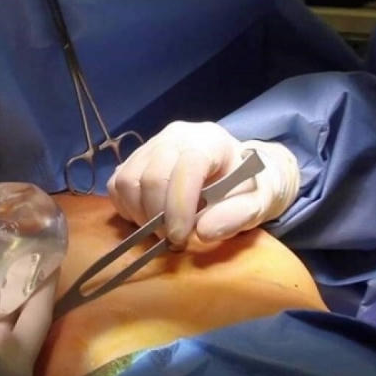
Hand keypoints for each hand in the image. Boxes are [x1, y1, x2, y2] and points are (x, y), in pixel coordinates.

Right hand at [107, 121, 299, 245]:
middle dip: (159, 217)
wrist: (237, 178)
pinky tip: (148, 218)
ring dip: (140, 215)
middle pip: (151, 176)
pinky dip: (127, 209)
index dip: (179, 207)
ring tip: (162, 230)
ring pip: (128, 181)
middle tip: (174, 240)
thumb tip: (203, 231)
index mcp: (208, 140)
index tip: (181, 238)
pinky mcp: (132, 161)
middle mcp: (174, 136)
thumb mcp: (258, 204)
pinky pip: (116, 186)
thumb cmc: (247, 189)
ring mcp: (149, 147)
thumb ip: (238, 216)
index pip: (185, 167)